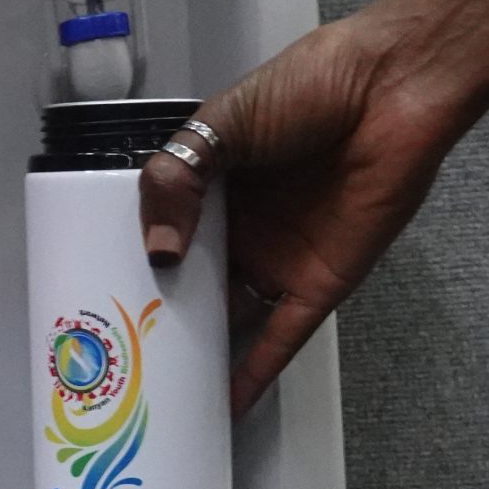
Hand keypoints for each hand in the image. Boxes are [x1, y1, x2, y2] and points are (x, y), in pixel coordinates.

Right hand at [139, 12, 473, 416]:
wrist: (395, 88)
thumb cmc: (315, 85)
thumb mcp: (223, 121)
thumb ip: (176, 180)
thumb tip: (157, 250)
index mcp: (213, 181)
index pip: (161, 229)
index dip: (131, 257)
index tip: (93, 291)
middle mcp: (243, 225)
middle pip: (191, 282)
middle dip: (157, 313)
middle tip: (113, 351)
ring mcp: (279, 257)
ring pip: (230, 315)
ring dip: (198, 349)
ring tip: (154, 389)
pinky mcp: (320, 284)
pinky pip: (282, 338)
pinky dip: (254, 373)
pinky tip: (223, 404)